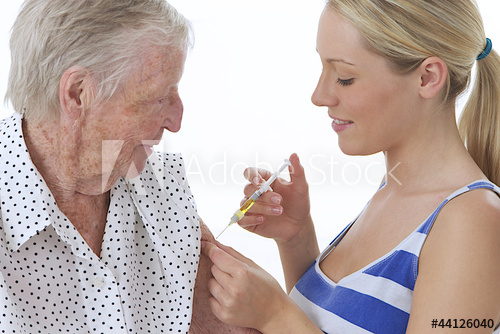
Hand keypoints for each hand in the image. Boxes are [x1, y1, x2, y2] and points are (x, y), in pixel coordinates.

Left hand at [191, 219, 261, 333]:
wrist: (275, 313)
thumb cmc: (266, 287)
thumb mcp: (254, 266)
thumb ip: (233, 253)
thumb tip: (215, 243)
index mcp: (242, 273)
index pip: (217, 256)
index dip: (210, 249)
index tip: (204, 245)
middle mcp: (234, 288)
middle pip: (213, 269)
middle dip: (221, 268)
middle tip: (234, 274)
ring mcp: (228, 303)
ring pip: (211, 284)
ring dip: (218, 283)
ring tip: (233, 287)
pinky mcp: (224, 315)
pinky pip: (211, 300)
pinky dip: (218, 297)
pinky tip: (231, 298)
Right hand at [239, 153, 312, 244]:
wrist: (299, 226)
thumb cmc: (299, 204)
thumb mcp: (301, 187)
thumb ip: (297, 171)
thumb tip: (294, 154)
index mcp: (265, 180)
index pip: (250, 172)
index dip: (251, 176)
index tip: (260, 182)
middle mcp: (255, 192)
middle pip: (248, 189)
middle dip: (264, 195)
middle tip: (280, 200)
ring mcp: (251, 207)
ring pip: (246, 204)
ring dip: (263, 208)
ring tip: (279, 211)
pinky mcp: (249, 221)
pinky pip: (241, 219)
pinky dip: (250, 218)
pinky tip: (263, 219)